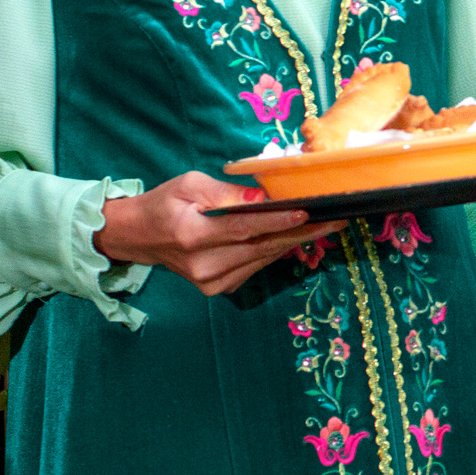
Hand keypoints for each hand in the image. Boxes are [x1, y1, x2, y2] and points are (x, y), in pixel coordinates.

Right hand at [94, 172, 339, 296]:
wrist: (139, 237)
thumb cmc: (164, 204)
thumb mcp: (188, 185)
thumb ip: (225, 192)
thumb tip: (262, 197)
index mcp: (191, 236)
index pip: (242, 229)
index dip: (276, 222)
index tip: (307, 212)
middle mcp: (203, 266)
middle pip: (261, 247)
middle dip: (303, 232)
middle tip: (337, 219)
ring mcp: (212, 283)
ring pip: (264, 259)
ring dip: (297, 242)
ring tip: (328, 224)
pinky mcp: (219, 289)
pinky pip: (257, 266)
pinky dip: (277, 250)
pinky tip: (299, 236)